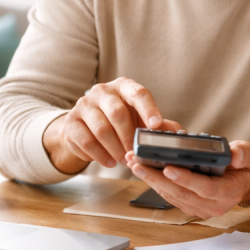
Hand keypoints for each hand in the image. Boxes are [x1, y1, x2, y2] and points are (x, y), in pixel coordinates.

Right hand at [44, 78, 181, 172]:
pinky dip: (99, 155)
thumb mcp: (140, 119)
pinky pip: (85, 141)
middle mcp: (102, 91)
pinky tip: (109, 162)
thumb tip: (178, 133)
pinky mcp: (71, 122)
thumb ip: (159, 125)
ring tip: (124, 161)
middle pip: (117, 112)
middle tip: (136, 154)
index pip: (138, 93)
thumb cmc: (120, 120)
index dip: (148, 109)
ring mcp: (84, 105)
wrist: (86, 126)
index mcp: (124, 87)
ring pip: (101, 129)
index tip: (156, 126)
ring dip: (115, 149)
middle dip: (129, 137)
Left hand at [126, 141, 249, 218]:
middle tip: (138, 163)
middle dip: (157, 178)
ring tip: (134, 163)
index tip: (168, 168)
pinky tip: (142, 169)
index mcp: (228, 193)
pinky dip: (154, 182)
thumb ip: (243, 154)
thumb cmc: (244, 168)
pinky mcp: (188, 205)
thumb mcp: (249, 156)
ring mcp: (198, 208)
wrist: (243, 183)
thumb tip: (233, 154)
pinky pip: (169, 196)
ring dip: (150, 180)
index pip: (204, 188)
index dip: (185, 179)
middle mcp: (211, 206)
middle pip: (181, 193)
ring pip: (171, 195)